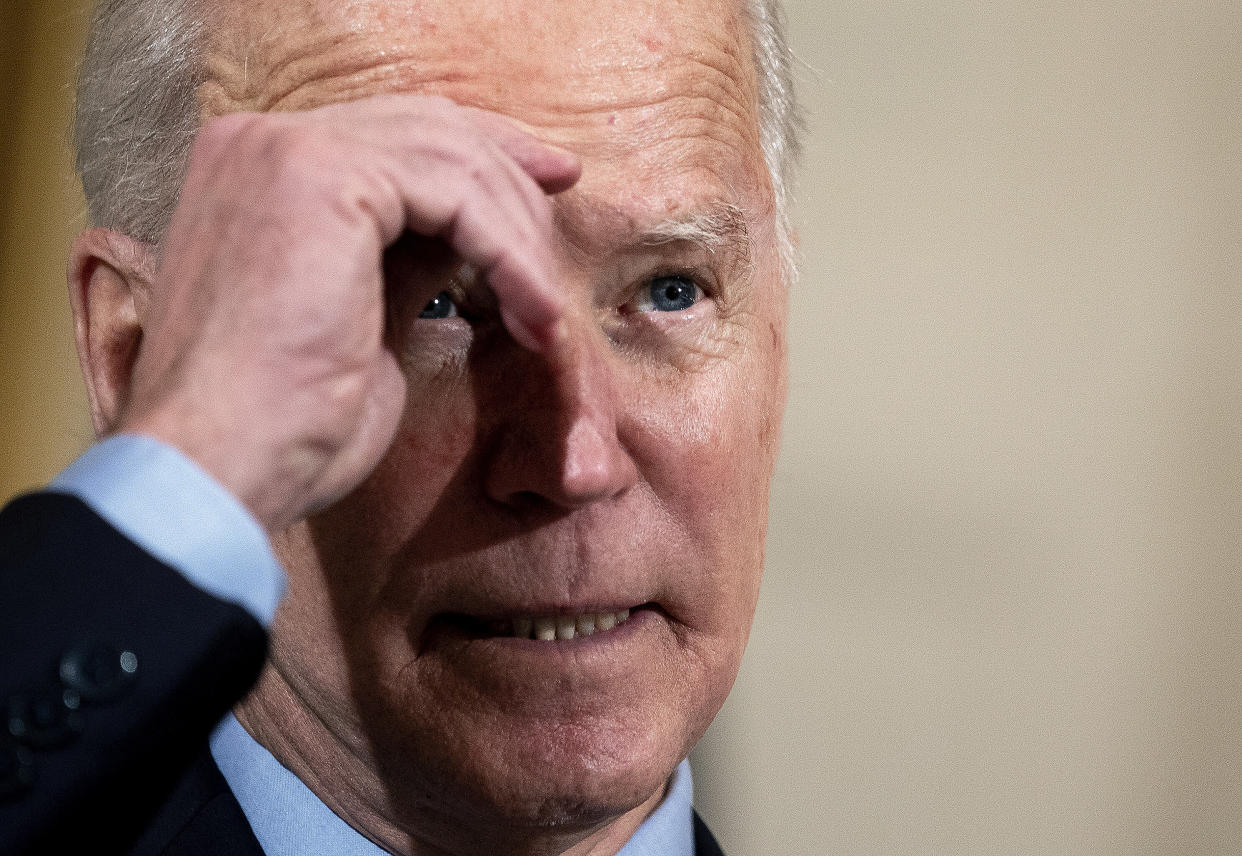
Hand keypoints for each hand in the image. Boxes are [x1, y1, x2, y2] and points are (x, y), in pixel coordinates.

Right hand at [117, 95, 579, 530]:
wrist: (221, 468)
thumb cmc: (285, 424)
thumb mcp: (361, 320)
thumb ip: (406, 262)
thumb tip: (465, 237)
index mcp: (258, 170)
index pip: (394, 136)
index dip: (480, 157)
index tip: (544, 189)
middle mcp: (263, 141)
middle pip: (429, 130)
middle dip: (512, 178)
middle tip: (567, 212)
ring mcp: (287, 151)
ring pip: (452, 161)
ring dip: (518, 239)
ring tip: (550, 313)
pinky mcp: (323, 177)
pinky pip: (456, 195)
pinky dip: (509, 256)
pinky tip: (535, 314)